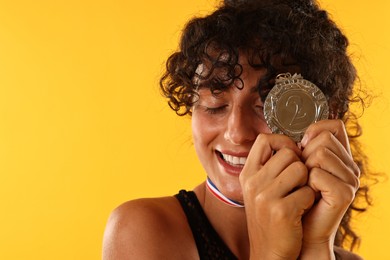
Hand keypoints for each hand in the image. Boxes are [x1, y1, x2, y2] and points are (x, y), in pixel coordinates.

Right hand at [240, 134, 314, 258]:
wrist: (269, 252)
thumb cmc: (270, 218)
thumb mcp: (260, 189)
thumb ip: (269, 167)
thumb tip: (292, 145)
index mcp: (247, 173)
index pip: (264, 139)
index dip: (283, 142)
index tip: (292, 155)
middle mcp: (253, 182)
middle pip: (288, 153)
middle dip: (299, 165)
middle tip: (297, 183)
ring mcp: (265, 196)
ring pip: (301, 169)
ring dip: (306, 183)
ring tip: (298, 197)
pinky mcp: (281, 211)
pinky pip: (308, 191)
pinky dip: (309, 200)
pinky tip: (300, 211)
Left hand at [300, 120, 359, 256]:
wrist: (299, 232)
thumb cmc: (295, 198)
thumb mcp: (298, 169)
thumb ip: (303, 150)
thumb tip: (300, 137)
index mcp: (340, 157)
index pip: (334, 126)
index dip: (315, 130)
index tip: (302, 146)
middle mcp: (350, 167)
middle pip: (323, 138)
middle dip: (304, 154)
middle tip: (302, 175)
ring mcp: (350, 180)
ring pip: (320, 153)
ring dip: (303, 169)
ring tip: (304, 185)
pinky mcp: (344, 194)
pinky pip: (317, 174)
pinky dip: (305, 183)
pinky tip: (307, 195)